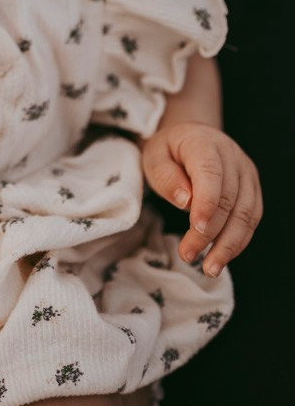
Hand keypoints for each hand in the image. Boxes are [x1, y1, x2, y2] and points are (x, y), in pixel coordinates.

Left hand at [142, 121, 261, 276]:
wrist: (191, 137)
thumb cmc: (169, 150)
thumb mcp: (154, 157)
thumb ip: (166, 177)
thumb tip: (186, 201)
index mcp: (205, 144)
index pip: (211, 175)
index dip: (206, 204)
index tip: (195, 229)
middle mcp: (232, 156)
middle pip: (228, 199)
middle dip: (210, 233)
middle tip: (188, 255)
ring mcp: (246, 173)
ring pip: (245, 214)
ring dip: (228, 245)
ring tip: (209, 268)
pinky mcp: (252, 189)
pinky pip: (251, 218)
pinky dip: (238, 241)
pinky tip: (222, 256)